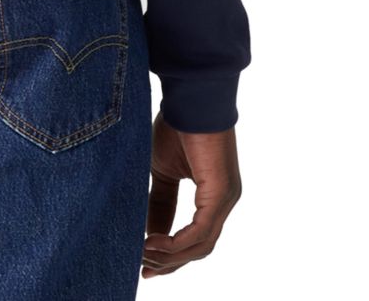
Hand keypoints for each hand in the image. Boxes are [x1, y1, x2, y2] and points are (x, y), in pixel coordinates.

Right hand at [141, 111, 242, 278]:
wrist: (188, 97)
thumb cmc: (177, 125)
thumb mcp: (162, 170)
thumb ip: (159, 202)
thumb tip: (148, 232)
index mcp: (212, 195)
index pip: (194, 237)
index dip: (170, 254)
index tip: (144, 263)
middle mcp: (223, 201)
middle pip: (199, 248)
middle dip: (169, 262)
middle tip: (143, 269)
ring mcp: (225, 199)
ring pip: (200, 245)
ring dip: (170, 256)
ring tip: (143, 255)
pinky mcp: (221, 193)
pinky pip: (201, 231)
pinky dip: (177, 243)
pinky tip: (153, 243)